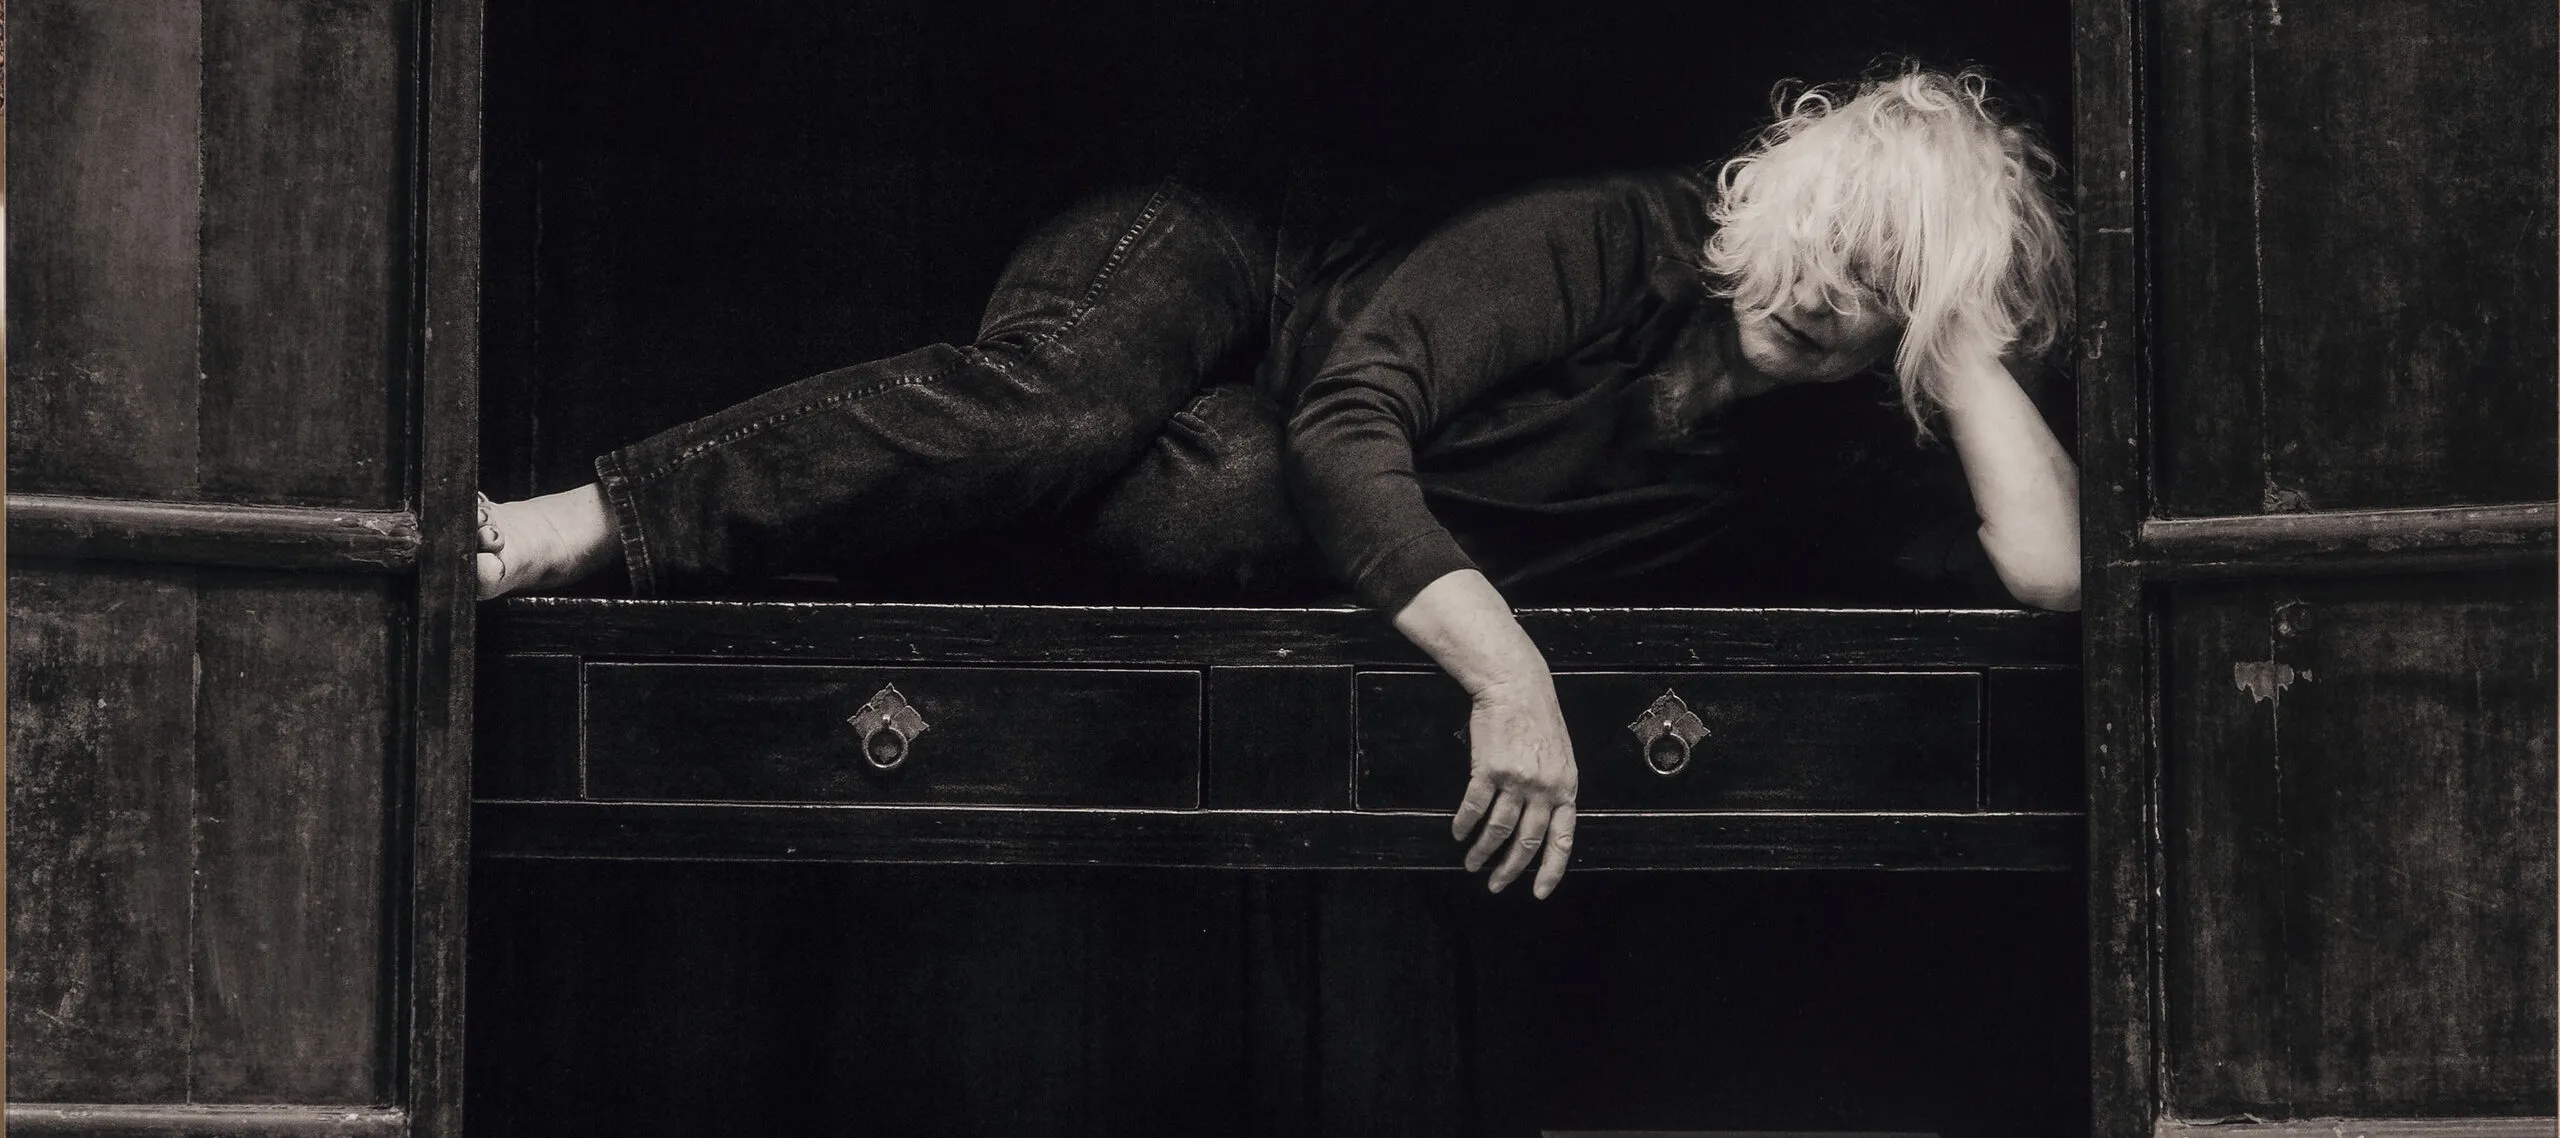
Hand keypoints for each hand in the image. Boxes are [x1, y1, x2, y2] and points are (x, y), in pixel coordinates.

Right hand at [1453, 676, 1578, 897]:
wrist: (1516, 685)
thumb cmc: (1538, 717)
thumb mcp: (1560, 756)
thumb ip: (1555, 788)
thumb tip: (1544, 821)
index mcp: (1566, 787)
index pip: (1562, 839)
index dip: (1551, 869)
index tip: (1538, 891)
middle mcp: (1544, 788)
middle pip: (1526, 841)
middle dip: (1510, 869)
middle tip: (1496, 884)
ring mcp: (1516, 779)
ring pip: (1498, 829)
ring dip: (1483, 851)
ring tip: (1472, 863)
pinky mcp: (1489, 769)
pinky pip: (1474, 806)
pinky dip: (1465, 824)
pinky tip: (1459, 833)